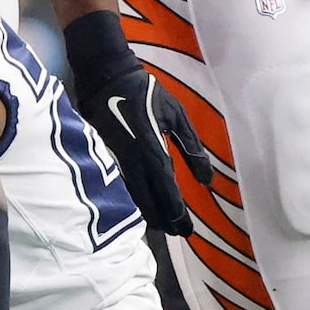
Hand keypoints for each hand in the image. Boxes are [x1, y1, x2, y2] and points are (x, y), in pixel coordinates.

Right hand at [62, 11, 207, 237]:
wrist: (105, 76)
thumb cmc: (146, 93)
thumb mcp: (176, 114)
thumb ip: (192, 147)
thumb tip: (206, 179)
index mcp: (150, 146)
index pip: (165, 186)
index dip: (175, 209)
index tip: (185, 228)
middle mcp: (131, 157)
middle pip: (146, 198)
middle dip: (162, 218)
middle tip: (176, 233)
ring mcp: (113, 158)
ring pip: (131, 194)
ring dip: (146, 213)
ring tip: (161, 226)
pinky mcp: (102, 156)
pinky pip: (119, 185)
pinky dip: (132, 200)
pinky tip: (139, 208)